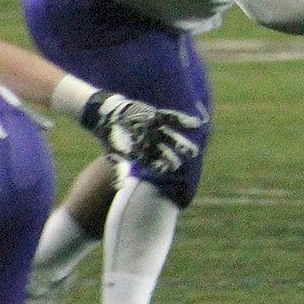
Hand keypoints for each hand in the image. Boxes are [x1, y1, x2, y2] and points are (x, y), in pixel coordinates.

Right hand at [79, 92, 201, 173]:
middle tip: (182, 165)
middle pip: (167, 152)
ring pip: (172, 137)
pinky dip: (183, 120)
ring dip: (182, 143)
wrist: (108, 116)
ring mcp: (157, 130)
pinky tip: (196, 124)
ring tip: (194, 152)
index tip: (166, 170)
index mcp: (143, 153)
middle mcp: (153, 143)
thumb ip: (119, 168)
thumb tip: (121, 188)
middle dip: (175, 158)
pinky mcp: (158, 116)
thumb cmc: (112, 138)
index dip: (162, 166)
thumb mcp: (114, 153)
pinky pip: (173, 118)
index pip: (155, 163)